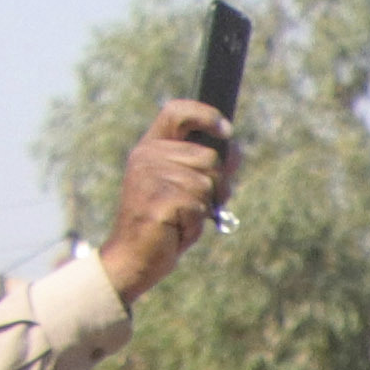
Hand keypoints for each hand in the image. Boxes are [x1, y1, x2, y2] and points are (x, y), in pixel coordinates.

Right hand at [97, 97, 237, 302]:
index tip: (226, 131)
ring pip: (208, 183)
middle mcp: (147, 156)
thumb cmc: (166, 223)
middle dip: (217, 186)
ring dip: (204, 208)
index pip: (176, 112)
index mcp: (151, 147)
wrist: (135, 257)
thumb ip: (206, 166)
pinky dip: (195, 224)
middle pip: (209, 156)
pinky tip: (175, 229)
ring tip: (181, 219)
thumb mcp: (187, 187)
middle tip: (195, 206)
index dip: (205, 115)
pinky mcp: (157, 199)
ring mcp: (149, 176)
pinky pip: (199, 207)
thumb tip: (234, 149)